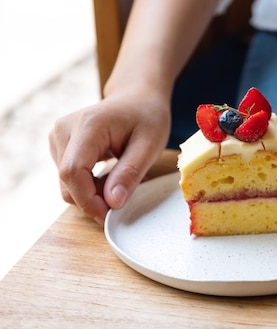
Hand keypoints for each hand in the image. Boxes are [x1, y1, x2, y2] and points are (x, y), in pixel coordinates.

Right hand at [49, 90, 170, 224]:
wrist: (137, 97)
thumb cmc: (147, 117)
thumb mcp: (150, 145)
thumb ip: (130, 173)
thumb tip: (112, 203)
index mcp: (87, 125)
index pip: (73, 171)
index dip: (88, 200)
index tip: (110, 214)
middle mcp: (64, 130)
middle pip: (67, 181)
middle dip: (93, 200)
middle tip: (124, 198)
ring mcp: (58, 137)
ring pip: (67, 183)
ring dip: (93, 193)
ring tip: (121, 180)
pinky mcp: (59, 146)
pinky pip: (70, 178)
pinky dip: (90, 185)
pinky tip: (110, 176)